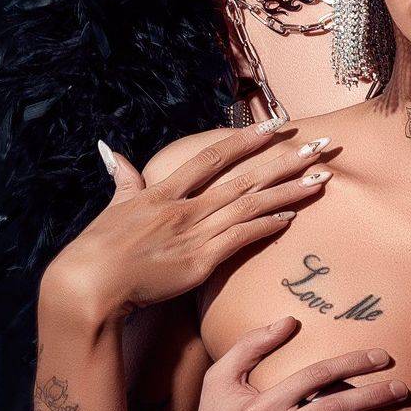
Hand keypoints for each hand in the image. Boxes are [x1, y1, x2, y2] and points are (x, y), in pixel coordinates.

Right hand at [40, 125, 330, 324]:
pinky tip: (292, 216)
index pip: (215, 157)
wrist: (88, 285)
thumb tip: (110, 149)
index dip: (248, 139)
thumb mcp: (112, 207)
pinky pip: (241, 238)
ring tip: (322, 178)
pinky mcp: (200, 261)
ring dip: (289, 190)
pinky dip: (267, 225)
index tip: (277, 125)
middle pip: (246, 176)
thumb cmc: (96, 249)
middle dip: (286, 160)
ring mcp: (195, 233)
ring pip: (252, 205)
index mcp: (165, 191)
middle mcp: (186, 207)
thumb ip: (122, 178)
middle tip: (320, 145)